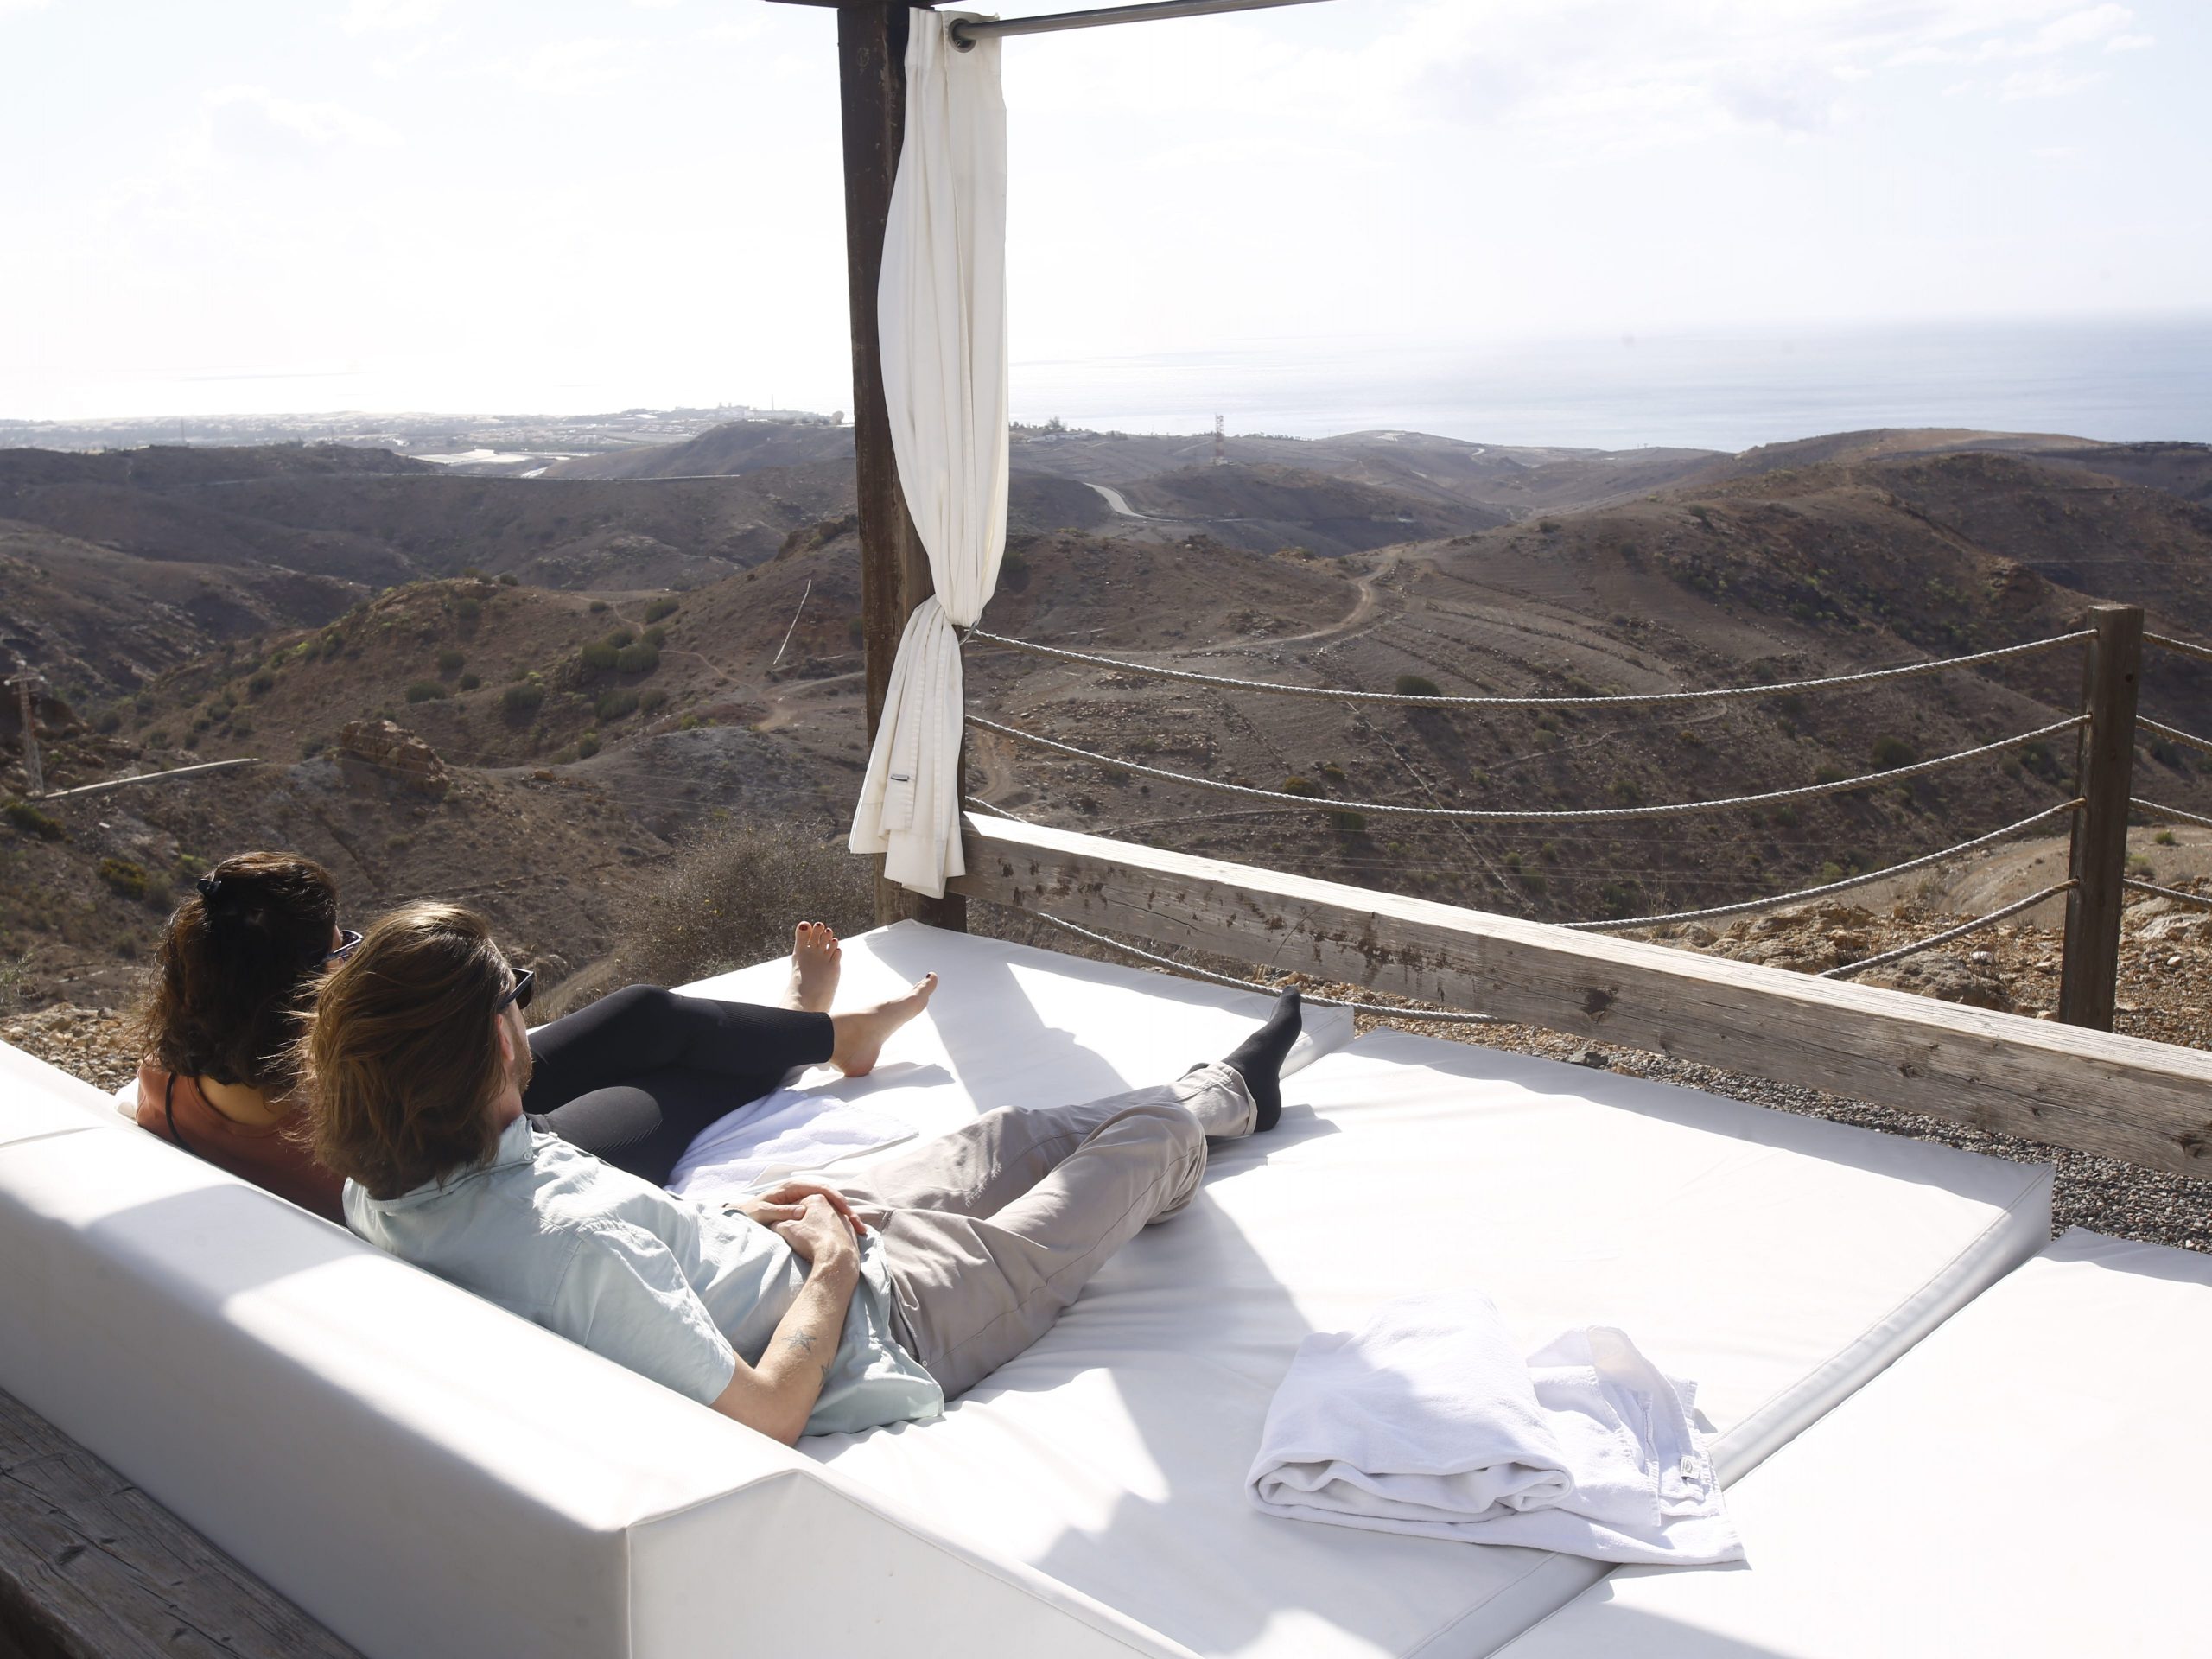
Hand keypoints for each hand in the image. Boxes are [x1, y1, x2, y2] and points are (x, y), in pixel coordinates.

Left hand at [752, 1179, 867, 1235]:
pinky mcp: (804, 1208)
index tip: (847, 1212)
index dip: (836, 1199)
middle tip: (857, 1223)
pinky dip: (836, 1220)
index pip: (821, 1188)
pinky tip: (844, 1230)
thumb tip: (803, 1211)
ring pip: (829, 1204)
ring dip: (844, 1216)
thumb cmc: (751, 1214)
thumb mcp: (765, 1213)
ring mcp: (803, 1199)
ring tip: (856, 1228)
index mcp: (792, 1187)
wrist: (743, 1215)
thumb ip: (782, 1211)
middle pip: (829, 1195)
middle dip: (845, 1208)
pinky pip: (825, 1211)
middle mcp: (800, 1190)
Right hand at [773, 1193, 859, 1274]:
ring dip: (819, 1228)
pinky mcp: (852, 1231)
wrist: (836, 1258)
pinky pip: (837, 1232)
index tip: (783, 1225)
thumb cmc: (810, 1240)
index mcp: (817, 1198)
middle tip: (797, 1234)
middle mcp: (833, 1205)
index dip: (788, 1214)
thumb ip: (778, 1222)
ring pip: (827, 1221)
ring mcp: (845, 1218)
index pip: (798, 1203)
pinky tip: (825, 1246)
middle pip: (814, 1212)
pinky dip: (830, 1236)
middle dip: (805, 1221)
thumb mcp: (786, 1229)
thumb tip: (774, 1223)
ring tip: (811, 1241)